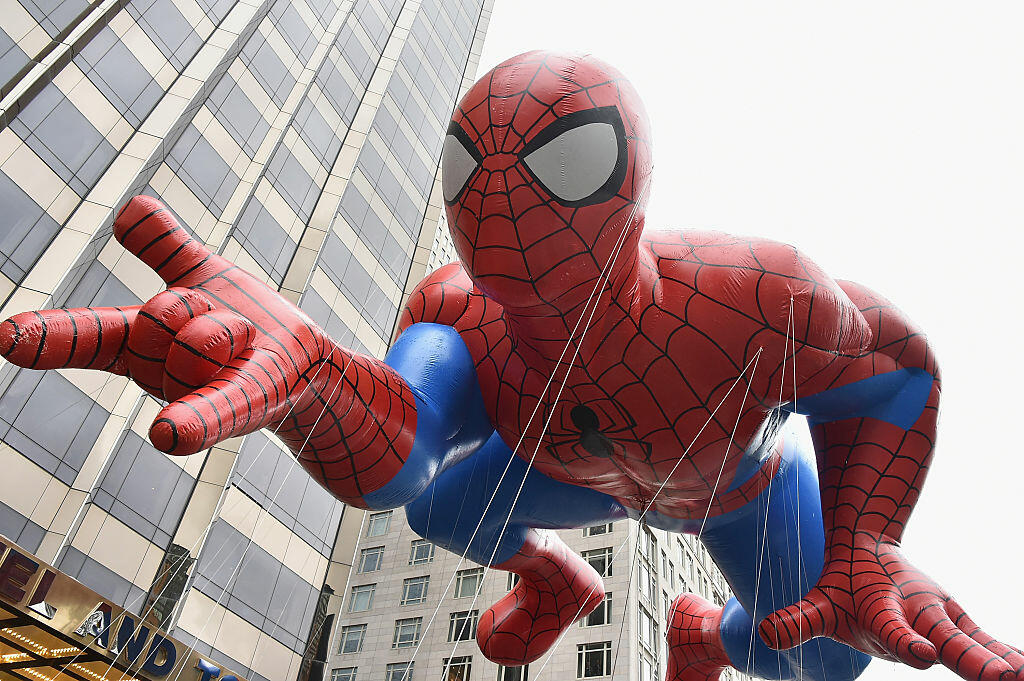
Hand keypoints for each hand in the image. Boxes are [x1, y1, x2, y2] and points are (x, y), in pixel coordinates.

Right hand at [0, 196, 337, 455]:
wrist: (308, 365)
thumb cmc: (245, 326)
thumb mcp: (204, 276)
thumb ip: (165, 247)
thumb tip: (129, 208)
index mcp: (144, 345)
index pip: (88, 336)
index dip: (47, 336)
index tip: (3, 337)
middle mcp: (162, 376)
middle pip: (159, 318)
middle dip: (195, 305)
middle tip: (227, 321)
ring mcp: (202, 395)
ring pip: (193, 343)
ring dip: (229, 328)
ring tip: (248, 345)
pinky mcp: (247, 406)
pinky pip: (215, 411)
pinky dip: (191, 422)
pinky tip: (166, 437)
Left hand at [758, 534, 1023, 680]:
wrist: (868, 547)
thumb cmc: (842, 586)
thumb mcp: (817, 605)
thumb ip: (797, 621)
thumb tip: (765, 633)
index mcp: (882, 611)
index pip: (893, 630)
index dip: (905, 643)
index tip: (923, 656)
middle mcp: (918, 612)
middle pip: (948, 640)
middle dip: (975, 661)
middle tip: (1005, 678)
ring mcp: (942, 617)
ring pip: (975, 640)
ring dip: (1000, 658)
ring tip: (1022, 676)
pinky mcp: (957, 623)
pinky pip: (986, 641)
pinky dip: (1006, 654)